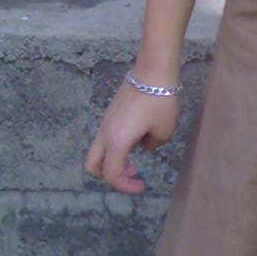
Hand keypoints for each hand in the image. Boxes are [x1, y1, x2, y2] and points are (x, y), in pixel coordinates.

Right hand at [84, 78, 180, 194]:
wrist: (153, 69)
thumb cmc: (160, 101)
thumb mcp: (164, 131)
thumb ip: (152, 146)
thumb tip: (144, 143)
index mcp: (116, 142)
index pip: (111, 174)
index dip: (125, 186)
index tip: (142, 184)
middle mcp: (105, 132)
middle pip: (93, 165)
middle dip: (109, 175)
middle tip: (132, 172)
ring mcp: (106, 120)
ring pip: (99, 149)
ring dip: (115, 158)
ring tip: (139, 151)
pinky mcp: (111, 111)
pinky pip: (107, 135)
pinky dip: (117, 143)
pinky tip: (139, 133)